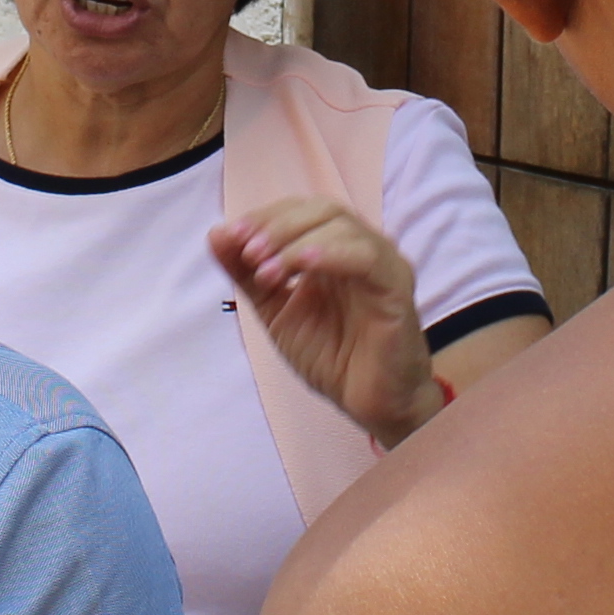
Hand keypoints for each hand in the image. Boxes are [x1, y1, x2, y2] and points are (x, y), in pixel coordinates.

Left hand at [208, 195, 441, 447]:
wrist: (370, 405)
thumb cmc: (332, 357)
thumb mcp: (276, 311)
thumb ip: (247, 274)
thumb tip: (217, 233)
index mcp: (333, 249)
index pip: (299, 211)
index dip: (265, 217)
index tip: (231, 236)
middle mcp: (360, 248)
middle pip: (321, 209)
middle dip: (278, 226)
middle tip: (249, 252)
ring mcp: (382, 264)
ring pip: (343, 226)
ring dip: (296, 242)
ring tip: (267, 272)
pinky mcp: (396, 287)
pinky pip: (367, 258)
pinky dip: (331, 254)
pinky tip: (302, 266)